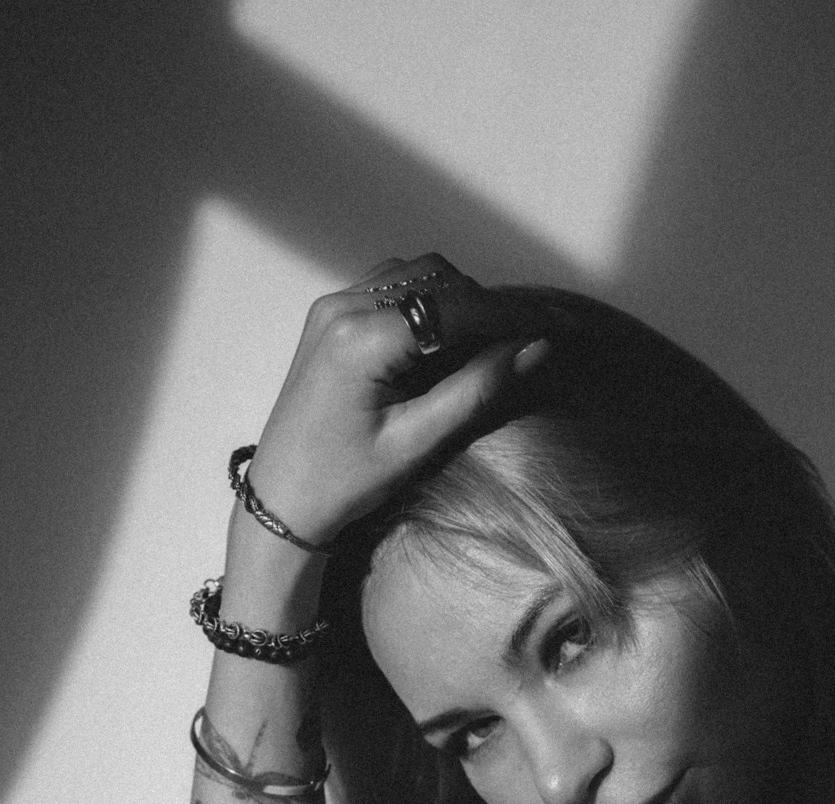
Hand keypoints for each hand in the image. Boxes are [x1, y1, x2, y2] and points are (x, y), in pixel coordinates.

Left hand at [244, 254, 549, 549]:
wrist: (281, 498)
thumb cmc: (344, 482)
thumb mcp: (416, 442)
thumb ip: (476, 390)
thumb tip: (535, 348)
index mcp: (361, 339)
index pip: (454, 306)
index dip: (509, 314)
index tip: (553, 326)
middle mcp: (343, 306)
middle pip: (438, 278)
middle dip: (483, 306)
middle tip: (518, 344)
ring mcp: (332, 305)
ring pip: (416, 274)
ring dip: (456, 300)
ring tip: (480, 346)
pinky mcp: (330, 314)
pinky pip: (391, 287)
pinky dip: (425, 303)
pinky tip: (439, 343)